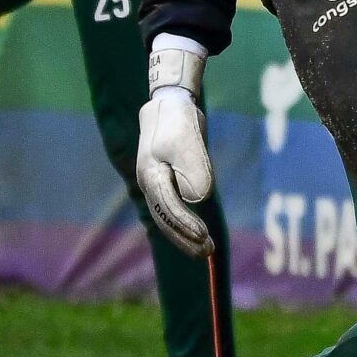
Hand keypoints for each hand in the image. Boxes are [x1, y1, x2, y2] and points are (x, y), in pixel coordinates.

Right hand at [137, 88, 215, 255]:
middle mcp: (149, 184)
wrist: (169, 103)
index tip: (205, 236)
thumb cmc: (179, 122)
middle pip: (165, 220)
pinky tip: (194, 233)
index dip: (187, 225)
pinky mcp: (163, 181)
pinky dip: (181, 223)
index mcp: (151, 177)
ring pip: (166, 217)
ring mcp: (154, 184)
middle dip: (185, 239)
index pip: (169, 209)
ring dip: (184, 235)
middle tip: (207, 253)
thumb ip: (195, 171)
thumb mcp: (189, 143)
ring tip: (205, 248)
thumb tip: (199, 199)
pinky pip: (170, 209)